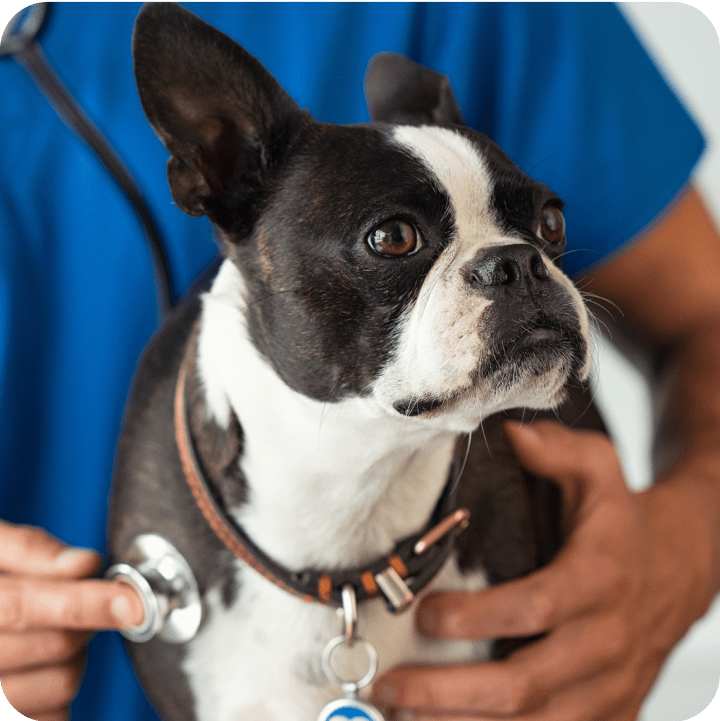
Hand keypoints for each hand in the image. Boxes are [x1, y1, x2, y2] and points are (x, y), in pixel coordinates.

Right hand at [0, 521, 143, 720]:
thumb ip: (27, 549)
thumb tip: (84, 564)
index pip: (25, 606)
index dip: (86, 603)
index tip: (132, 603)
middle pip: (55, 646)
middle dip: (85, 622)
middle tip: (76, 607)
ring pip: (61, 685)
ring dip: (74, 660)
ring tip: (49, 641)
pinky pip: (53, 719)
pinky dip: (60, 700)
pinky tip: (40, 676)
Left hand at [372, 420, 714, 719]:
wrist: (682, 568)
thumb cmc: (623, 518)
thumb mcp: (600, 468)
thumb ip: (556, 449)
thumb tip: (510, 435)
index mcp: (598, 577)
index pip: (535, 606)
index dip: (478, 616)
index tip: (424, 612)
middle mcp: (606, 640)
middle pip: (526, 683)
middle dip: (450, 692)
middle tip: (390, 686)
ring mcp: (609, 685)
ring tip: (402, 718)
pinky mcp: (610, 711)